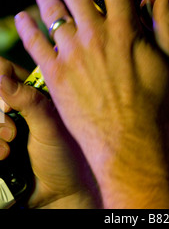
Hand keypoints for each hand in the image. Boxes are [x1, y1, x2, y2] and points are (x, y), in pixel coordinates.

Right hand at [0, 58, 100, 207]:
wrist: (61, 193)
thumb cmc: (67, 155)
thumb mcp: (51, 125)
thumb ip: (29, 101)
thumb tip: (1, 79)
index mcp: (33, 91)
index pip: (6, 70)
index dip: (1, 77)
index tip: (6, 97)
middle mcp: (16, 105)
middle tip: (13, 130)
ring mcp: (5, 125)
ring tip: (10, 147)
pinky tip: (6, 156)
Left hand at [14, 0, 168, 208]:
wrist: (129, 145)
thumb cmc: (156, 103)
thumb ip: (165, 18)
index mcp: (125, 29)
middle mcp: (96, 35)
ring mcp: (72, 55)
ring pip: (53, 14)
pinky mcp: (56, 76)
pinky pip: (36, 45)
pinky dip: (27, 28)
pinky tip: (22, 18)